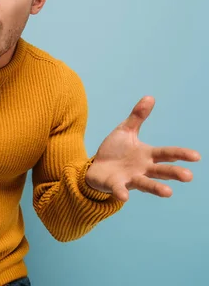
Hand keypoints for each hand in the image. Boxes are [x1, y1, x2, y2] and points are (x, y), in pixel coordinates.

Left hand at [85, 96, 200, 201]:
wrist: (96, 167)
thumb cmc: (115, 150)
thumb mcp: (125, 131)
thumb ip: (137, 116)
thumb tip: (150, 97)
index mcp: (147, 155)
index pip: (166, 154)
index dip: (180, 154)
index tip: (196, 156)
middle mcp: (142, 168)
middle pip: (161, 171)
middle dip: (174, 173)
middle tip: (188, 176)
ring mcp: (130, 178)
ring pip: (146, 183)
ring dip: (156, 188)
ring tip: (168, 193)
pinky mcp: (115, 185)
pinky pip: (119, 190)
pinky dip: (121, 193)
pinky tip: (124, 197)